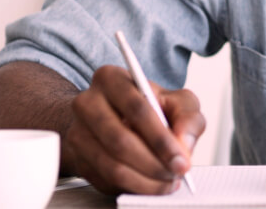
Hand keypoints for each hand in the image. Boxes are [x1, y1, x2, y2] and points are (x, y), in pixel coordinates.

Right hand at [64, 65, 205, 194]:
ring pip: (112, 165)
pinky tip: (152, 184)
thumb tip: (183, 144)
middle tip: (176, 173)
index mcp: (110, 78)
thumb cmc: (151, 107)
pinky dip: (134, 187)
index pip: (137, 110)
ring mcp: (77, 132)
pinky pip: (105, 180)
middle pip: (120, 140)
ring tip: (167, 181)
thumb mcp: (178, 102)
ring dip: (145, 180)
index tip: (181, 159)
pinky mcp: (77, 158)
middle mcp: (86, 103)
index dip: (161, 139)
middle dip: (154, 163)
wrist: (119, 118)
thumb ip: (188, 117)